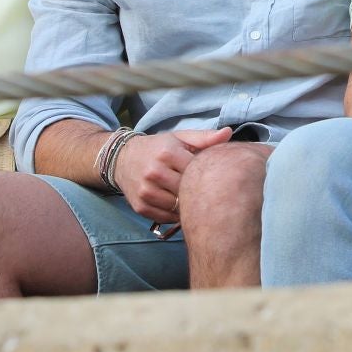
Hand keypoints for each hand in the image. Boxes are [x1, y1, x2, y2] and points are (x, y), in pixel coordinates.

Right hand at [111, 128, 232, 221]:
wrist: (123, 159)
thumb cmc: (158, 148)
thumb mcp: (180, 138)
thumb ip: (205, 138)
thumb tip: (228, 133)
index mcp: (168, 153)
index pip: (198, 171)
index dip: (208, 175)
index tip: (213, 177)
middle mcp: (154, 172)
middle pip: (188, 190)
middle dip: (199, 192)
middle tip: (208, 192)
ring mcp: (146, 192)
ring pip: (178, 207)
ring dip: (188, 206)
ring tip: (193, 199)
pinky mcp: (141, 207)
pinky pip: (167, 218)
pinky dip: (176, 215)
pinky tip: (179, 206)